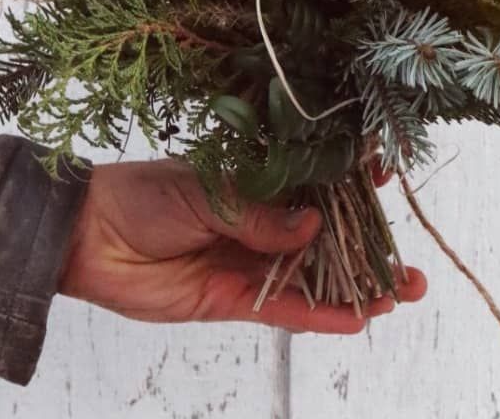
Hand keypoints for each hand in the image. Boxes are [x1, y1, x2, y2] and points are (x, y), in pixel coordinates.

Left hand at [58, 158, 426, 333]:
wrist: (88, 236)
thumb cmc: (143, 194)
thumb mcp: (206, 189)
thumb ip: (260, 213)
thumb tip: (314, 226)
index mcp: (257, 180)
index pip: (316, 182)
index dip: (354, 185)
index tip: (388, 181)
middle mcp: (261, 221)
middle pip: (327, 238)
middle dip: (369, 250)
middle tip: (411, 269)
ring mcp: (250, 261)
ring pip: (314, 278)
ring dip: (356, 289)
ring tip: (399, 296)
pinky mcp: (232, 299)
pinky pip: (283, 311)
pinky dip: (318, 316)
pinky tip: (354, 320)